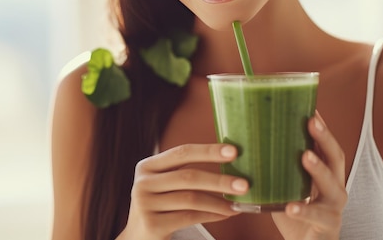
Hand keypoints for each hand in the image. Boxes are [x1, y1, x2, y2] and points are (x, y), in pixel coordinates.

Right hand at [117, 144, 245, 239]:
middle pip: (188, 176)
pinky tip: (225, 214)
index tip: (234, 151)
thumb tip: (228, 163)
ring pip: (191, 199)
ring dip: (220, 202)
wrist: (137, 237)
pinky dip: (212, 215)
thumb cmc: (160, 206)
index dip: (208, 151)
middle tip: (244, 184)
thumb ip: (184, 173)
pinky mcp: (153, 225)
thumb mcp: (164, 184)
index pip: (181, 153)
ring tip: (237, 204)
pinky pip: (190, 217)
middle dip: (219, 180)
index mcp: (147, 166)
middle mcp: (142, 183)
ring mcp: (145, 204)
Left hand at [272, 112, 346, 239]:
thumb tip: (242, 140)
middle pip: (335, 158)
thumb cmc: (292, 211)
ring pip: (333, 186)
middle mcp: (334, 187)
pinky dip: (304, 211)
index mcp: (325, 174)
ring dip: (318, 169)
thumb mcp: (284, 185)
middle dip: (324, 138)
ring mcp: (334, 208)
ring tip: (305, 156)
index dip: (321, 127)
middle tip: (310, 121)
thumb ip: (273, 166)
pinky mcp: (327, 227)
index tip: (310, 107)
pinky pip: (318, 217)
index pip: (326, 146)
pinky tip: (291, 207)